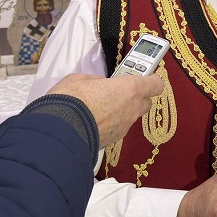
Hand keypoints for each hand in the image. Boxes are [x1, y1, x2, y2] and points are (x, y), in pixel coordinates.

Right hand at [46, 73, 163, 146]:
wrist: (60, 131)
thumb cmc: (72, 100)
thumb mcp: (81, 79)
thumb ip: (97, 80)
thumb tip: (99, 84)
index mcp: (130, 89)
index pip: (156, 84)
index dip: (152, 79)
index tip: (145, 76)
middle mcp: (132, 109)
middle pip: (146, 101)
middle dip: (137, 96)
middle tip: (120, 91)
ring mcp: (124, 126)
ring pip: (131, 115)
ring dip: (123, 110)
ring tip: (102, 106)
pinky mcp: (114, 140)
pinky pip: (119, 127)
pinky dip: (112, 123)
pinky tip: (95, 120)